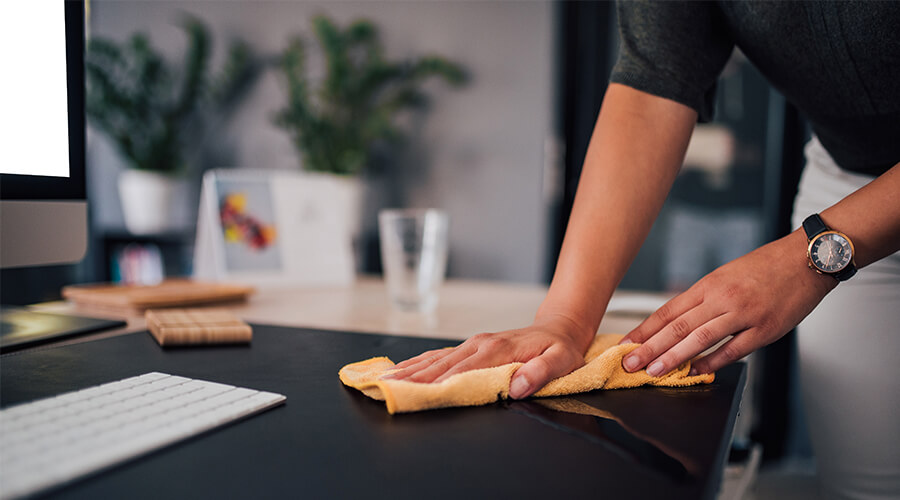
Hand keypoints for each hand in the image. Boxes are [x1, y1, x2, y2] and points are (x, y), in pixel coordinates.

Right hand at [384, 314, 593, 398]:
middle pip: (440, 365)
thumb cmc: (560, 348)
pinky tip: (402, 369)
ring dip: (409, 370)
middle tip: (386, 390)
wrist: (559, 328)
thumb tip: (518, 386)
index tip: (413, 394)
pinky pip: (440, 355)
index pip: (461, 371)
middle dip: (412, 379)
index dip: (437, 384)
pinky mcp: (471, 347)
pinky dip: (419, 362)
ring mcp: (473, 344)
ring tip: (385, 380)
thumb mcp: (561, 361)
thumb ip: (541, 373)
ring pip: (435, 359)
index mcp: (497, 350)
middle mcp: (479, 344)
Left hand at [619, 230, 836, 375]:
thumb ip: (704, 299)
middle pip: (677, 326)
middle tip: (629, 363)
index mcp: (709, 284)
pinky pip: (734, 350)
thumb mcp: (726, 275)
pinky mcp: (765, 329)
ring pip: (700, 338)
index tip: (625, 343)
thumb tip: (678, 323)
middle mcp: (721, 298)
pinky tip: (697, 372)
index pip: (668, 310)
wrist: (807, 258)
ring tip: (654, 372)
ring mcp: (743, 314)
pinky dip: (713, 363)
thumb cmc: (766, 266)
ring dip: (674, 357)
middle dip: (649, 347)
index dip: (644, 329)